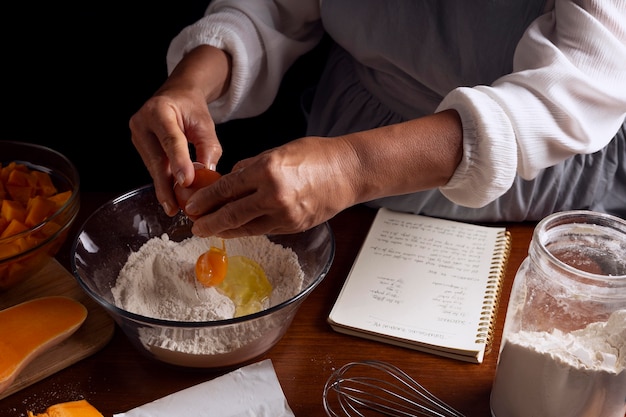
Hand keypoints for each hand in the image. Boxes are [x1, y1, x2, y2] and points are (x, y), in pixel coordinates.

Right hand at [130, 87, 221, 215]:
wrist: (175, 97)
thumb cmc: (191, 109)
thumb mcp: (205, 124)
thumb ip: (208, 148)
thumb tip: (207, 175)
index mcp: (159, 110)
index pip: (171, 140)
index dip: (179, 162)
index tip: (186, 182)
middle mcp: (142, 122)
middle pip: (156, 159)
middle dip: (166, 186)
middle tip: (174, 208)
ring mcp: (137, 135)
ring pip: (153, 167)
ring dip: (165, 187)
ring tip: (175, 207)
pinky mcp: (139, 147)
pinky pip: (153, 167)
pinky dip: (164, 181)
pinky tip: (171, 196)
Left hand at [182, 136, 359, 237]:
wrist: (349, 172)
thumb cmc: (317, 156)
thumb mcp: (278, 151)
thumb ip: (251, 166)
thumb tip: (231, 179)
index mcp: (267, 170)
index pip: (226, 189)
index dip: (205, 200)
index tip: (192, 205)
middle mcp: (273, 195)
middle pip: (231, 214)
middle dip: (209, 222)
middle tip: (194, 226)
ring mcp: (285, 214)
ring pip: (245, 227)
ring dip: (225, 230)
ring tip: (210, 230)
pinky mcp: (293, 227)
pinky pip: (262, 230)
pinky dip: (246, 230)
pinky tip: (236, 229)